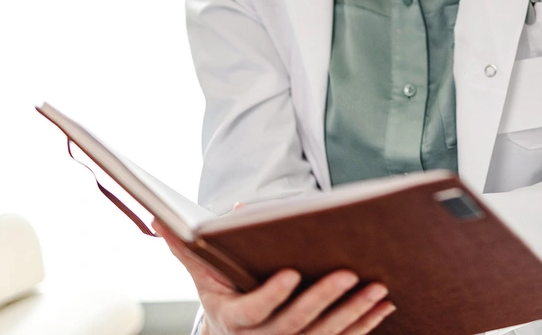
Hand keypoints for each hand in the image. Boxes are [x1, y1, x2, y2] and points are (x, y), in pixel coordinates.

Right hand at [153, 217, 395, 334]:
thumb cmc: (222, 292)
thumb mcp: (201, 273)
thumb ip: (185, 248)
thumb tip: (156, 217)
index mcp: (233, 320)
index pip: (253, 312)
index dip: (271, 295)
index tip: (290, 273)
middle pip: (295, 325)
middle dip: (324, 299)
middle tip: (350, 273)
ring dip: (353, 314)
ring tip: (378, 287)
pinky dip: (364, 325)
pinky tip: (384, 305)